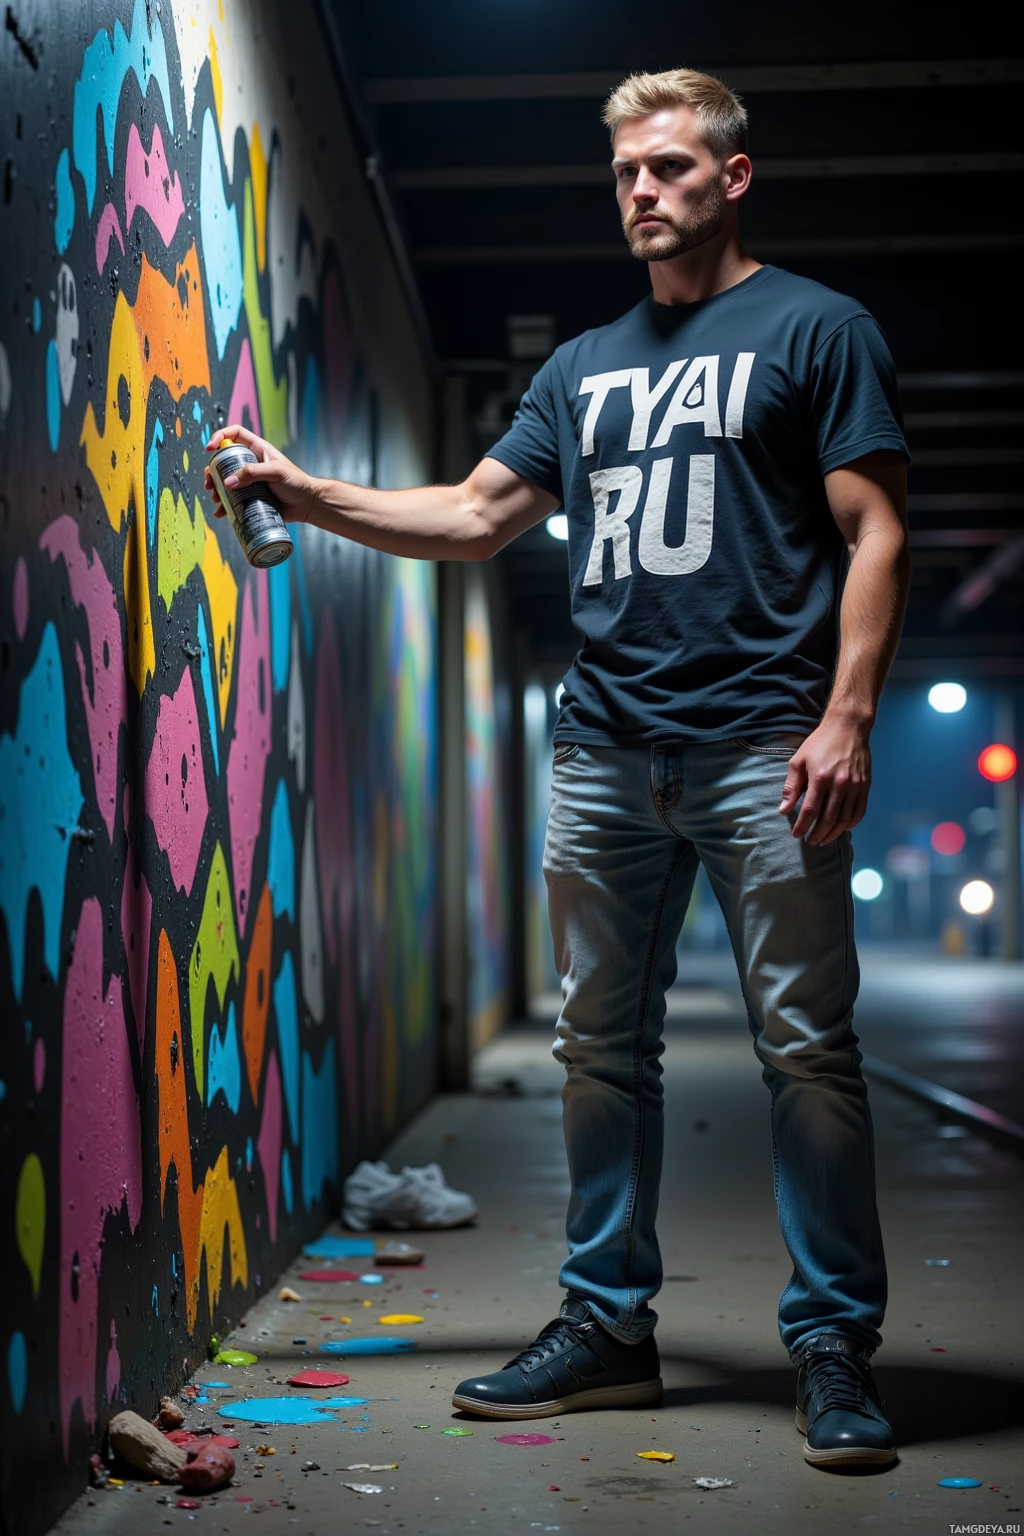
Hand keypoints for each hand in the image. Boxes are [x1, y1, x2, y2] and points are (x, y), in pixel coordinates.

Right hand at [205, 424, 319, 523]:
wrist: (307, 504)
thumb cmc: (297, 483)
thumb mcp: (276, 472)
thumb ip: (253, 474)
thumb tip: (228, 482)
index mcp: (257, 450)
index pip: (234, 434)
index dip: (220, 436)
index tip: (210, 448)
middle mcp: (250, 464)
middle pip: (223, 461)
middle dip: (212, 471)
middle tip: (209, 483)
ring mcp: (249, 481)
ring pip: (225, 481)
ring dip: (216, 490)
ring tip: (216, 499)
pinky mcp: (250, 497)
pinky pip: (232, 500)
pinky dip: (224, 506)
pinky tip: (221, 512)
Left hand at [779, 714, 871, 845]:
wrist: (848, 727)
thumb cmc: (820, 743)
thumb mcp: (799, 760)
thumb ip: (791, 786)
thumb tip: (784, 809)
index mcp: (820, 777)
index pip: (810, 810)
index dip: (803, 825)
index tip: (796, 834)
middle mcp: (839, 784)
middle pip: (828, 818)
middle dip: (817, 833)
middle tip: (810, 841)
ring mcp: (855, 786)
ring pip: (844, 818)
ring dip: (833, 833)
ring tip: (823, 840)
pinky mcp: (865, 785)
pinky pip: (859, 811)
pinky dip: (851, 824)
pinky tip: (842, 829)